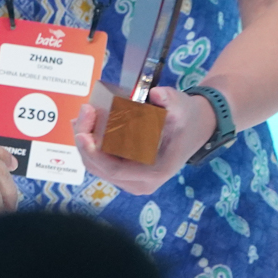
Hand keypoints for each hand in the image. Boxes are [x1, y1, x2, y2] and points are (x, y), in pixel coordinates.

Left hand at [72, 85, 216, 196]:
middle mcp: (141, 182)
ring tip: (81, 118)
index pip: (114, 169)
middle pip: (100, 168)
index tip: (83, 134)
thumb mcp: (181, 106)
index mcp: (153, 172)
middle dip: (85, 142)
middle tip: (84, 112)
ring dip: (86, 144)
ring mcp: (132, 180)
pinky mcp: (127, 173)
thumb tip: (157, 94)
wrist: (196, 127)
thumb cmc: (187, 118)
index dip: (95, 153)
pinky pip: (102, 163)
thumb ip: (169, 100)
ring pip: (98, 166)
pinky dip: (92, 146)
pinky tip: (86, 127)